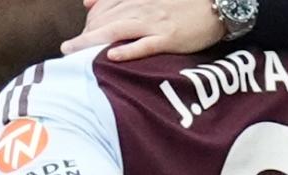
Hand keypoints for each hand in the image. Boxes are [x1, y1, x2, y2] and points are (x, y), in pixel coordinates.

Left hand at [62, 0, 223, 62]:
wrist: (220, 5)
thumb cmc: (185, 3)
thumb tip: (88, 2)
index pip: (106, 6)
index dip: (89, 20)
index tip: (76, 36)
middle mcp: (144, 7)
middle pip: (107, 19)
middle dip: (84, 34)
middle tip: (66, 50)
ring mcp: (156, 23)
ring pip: (119, 30)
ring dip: (94, 41)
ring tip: (73, 52)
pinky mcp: (170, 38)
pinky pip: (146, 44)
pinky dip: (129, 50)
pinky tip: (112, 56)